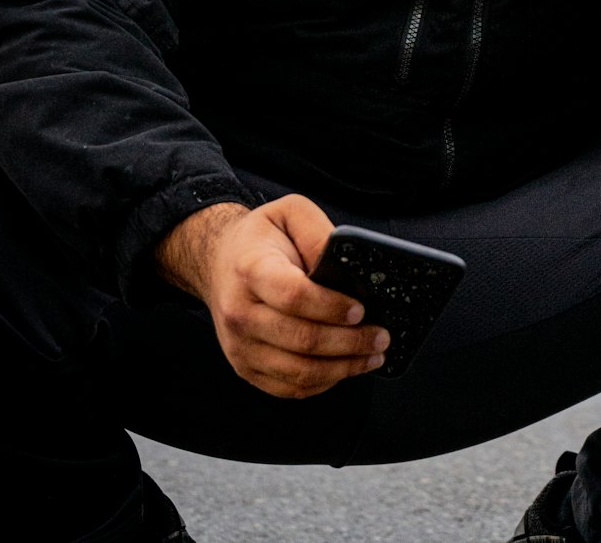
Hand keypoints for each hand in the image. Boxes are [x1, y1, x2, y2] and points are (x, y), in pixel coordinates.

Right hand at [154, 196, 388, 397]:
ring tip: (372, 357)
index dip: (331, 307)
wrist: (220, 263)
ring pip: (298, 371)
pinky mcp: (245, 367)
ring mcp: (240, 346)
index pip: (294, 296)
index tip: (361, 309)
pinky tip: (344, 368)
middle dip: (350, 343)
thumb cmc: (260, 239)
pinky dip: (323, 382)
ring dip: (342, 368)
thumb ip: (318, 233)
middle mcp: (240, 312)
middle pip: (301, 340)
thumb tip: (345, 266)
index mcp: (251, 269)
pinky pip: (289, 387)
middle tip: (380, 337)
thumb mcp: (290, 213)